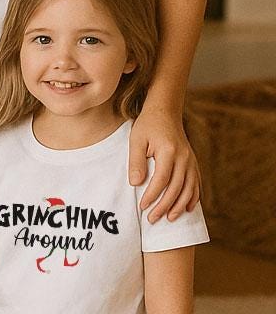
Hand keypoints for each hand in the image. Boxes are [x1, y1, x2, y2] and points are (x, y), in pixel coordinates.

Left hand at [129, 107, 199, 221]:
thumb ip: (136, 161)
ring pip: (189, 189)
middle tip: (152, 219)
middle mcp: (184, 158)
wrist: (165, 112)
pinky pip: (196, 184)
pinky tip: (187, 209)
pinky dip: (193, 198)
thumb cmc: (148, 126)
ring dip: (180, 206)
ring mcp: (191, 161)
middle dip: (164, 206)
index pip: (161, 180)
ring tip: (169, 218)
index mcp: (169, 152)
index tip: (142, 207)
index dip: (152, 196)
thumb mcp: (136, 139)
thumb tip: (135, 184)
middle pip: (176, 189)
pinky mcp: (194, 163)